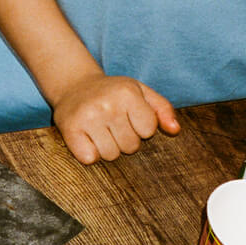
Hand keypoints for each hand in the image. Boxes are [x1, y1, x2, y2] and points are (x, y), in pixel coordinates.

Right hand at [52, 72, 178, 163]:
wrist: (74, 85)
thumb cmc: (114, 92)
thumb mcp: (141, 91)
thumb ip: (162, 109)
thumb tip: (175, 130)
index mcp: (128, 92)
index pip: (148, 130)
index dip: (141, 127)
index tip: (130, 116)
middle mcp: (107, 104)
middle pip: (130, 146)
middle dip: (125, 139)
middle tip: (113, 124)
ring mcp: (87, 117)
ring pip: (111, 155)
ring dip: (108, 148)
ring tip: (101, 130)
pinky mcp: (70, 129)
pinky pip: (89, 159)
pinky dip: (90, 153)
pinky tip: (88, 138)